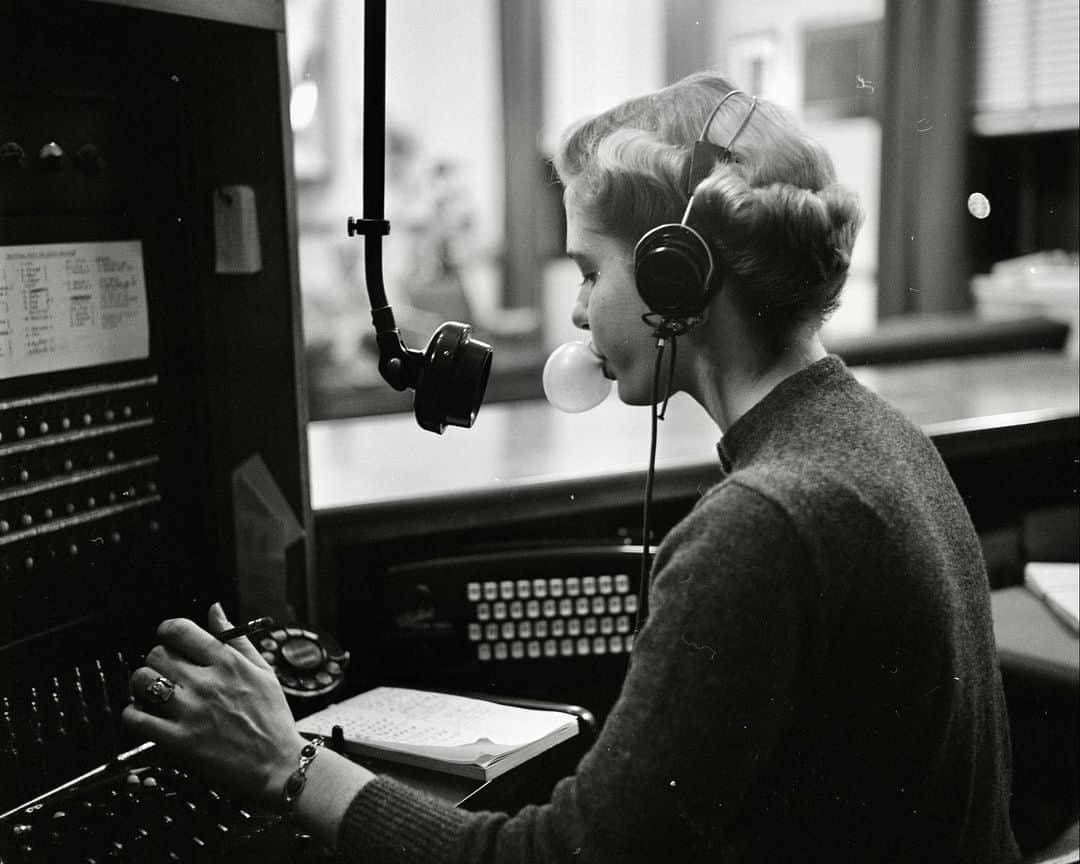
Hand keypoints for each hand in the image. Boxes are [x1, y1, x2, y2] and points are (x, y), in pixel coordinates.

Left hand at [122, 604, 306, 808]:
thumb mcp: (263, 671)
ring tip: (154, 692)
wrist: (277, 765)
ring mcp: (191, 712)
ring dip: (142, 685)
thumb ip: (236, 639)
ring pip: (143, 681)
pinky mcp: (178, 741)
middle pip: (157, 654)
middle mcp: (207, 683)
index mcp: (227, 662)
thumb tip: (215, 610)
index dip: (168, 630)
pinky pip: (137, 719)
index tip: (169, 639)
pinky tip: (146, 716)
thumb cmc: (272, 719)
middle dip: (158, 660)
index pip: (180, 630)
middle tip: (166, 671)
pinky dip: (134, 715)